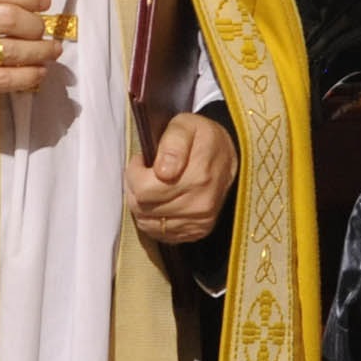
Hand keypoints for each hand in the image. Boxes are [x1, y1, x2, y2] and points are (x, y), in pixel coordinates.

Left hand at [126, 112, 237, 244]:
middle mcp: (201, 204)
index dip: (134, 174)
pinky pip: (161, 235)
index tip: (141, 161)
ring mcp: (200, 221)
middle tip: (142, 173)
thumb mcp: (185, 126)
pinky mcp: (198, 232)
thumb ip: (172, 143)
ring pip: (148, 224)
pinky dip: (152, 220)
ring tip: (149, 186)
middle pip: (143, 208)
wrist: (226, 156)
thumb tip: (162, 171)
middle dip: (134, 189)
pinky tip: (158, 202)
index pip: (144, 190)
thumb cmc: (201, 138)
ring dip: (141, 206)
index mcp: (197, 177)